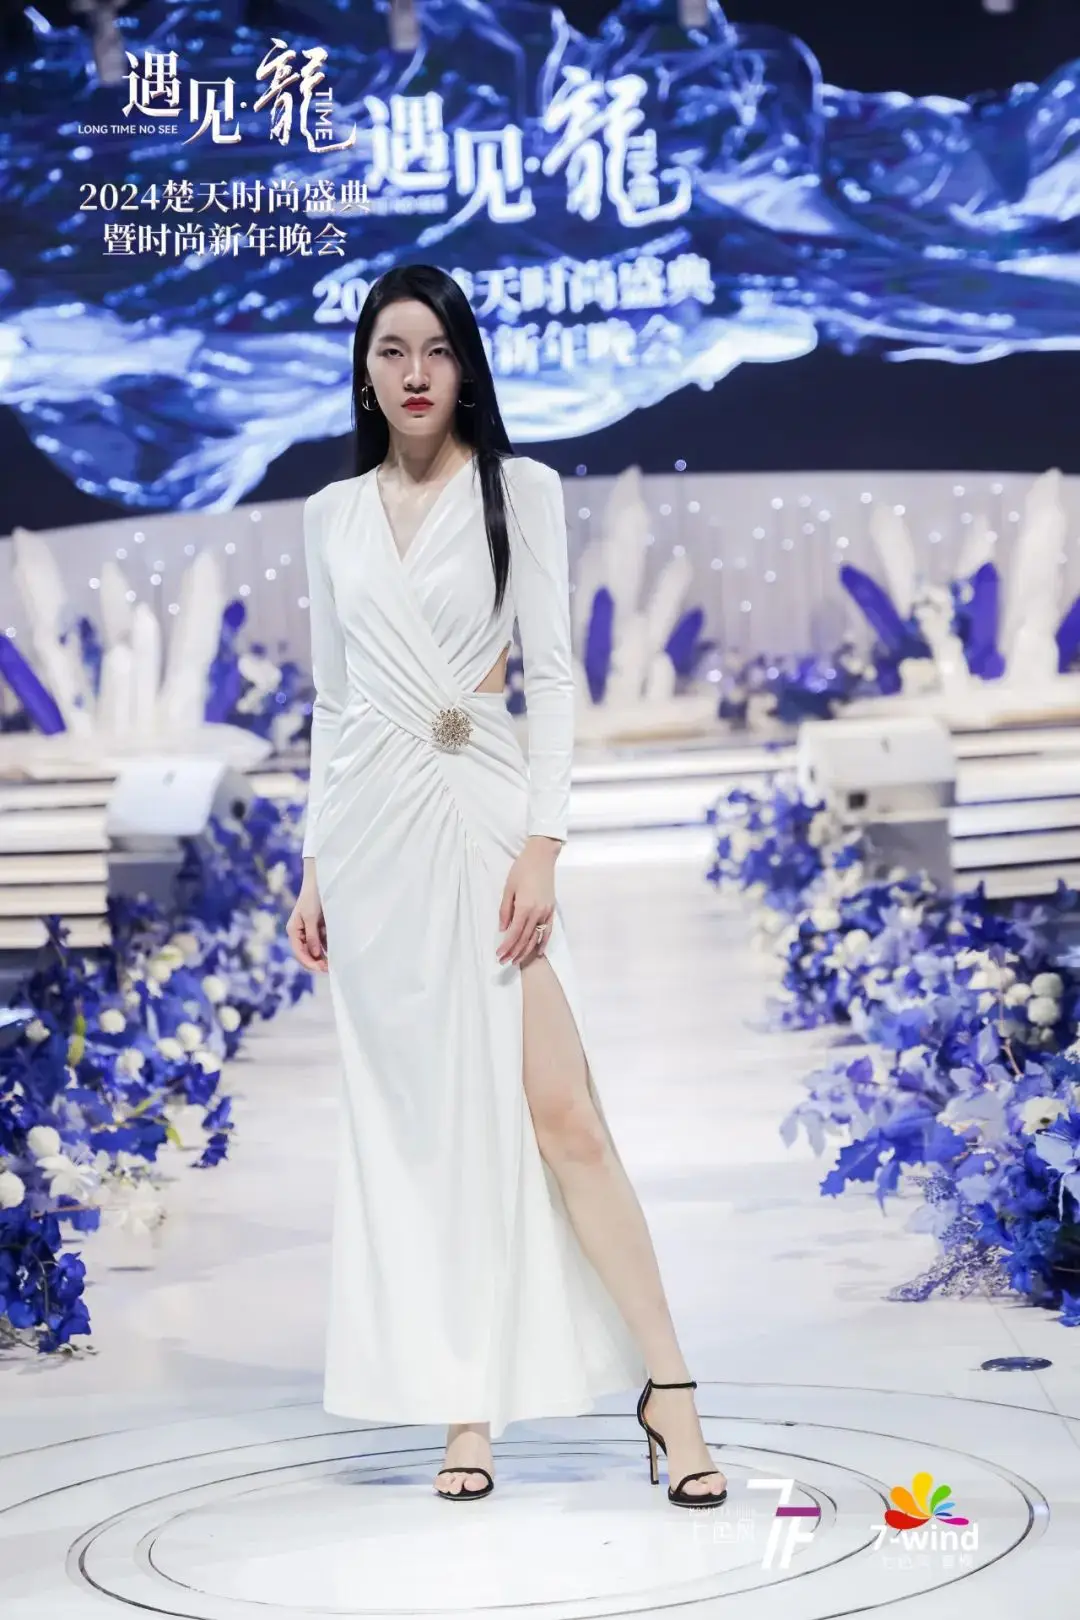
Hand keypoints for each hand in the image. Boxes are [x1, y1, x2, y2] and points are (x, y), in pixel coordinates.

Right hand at [287, 875, 328, 972]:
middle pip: (306, 953)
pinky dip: (328, 948)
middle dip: (317, 962)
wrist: (320, 881)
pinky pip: (322, 942)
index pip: (299, 953)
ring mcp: (309, 931)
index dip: (310, 963)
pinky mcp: (318, 928)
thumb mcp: (311, 917)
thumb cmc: (312, 897)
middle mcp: (300, 933)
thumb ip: (312, 937)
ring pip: (315, 950)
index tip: (322, 968)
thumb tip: (315, 955)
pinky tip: (337, 952)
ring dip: (324, 957)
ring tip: (335, 963)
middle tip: (330, 969)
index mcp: (294, 931)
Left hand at [497, 838, 559, 966]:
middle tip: (504, 962)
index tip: (499, 955)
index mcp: (525, 907)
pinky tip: (537, 952)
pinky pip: (548, 931)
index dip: (506, 946)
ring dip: (526, 951)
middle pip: (525, 939)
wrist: (541, 857)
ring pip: (536, 938)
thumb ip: (505, 910)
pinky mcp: (551, 910)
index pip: (514, 933)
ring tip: (516, 961)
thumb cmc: (522, 869)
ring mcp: (546, 912)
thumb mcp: (508, 888)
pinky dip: (543, 943)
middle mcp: (537, 913)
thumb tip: (502, 929)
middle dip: (514, 952)